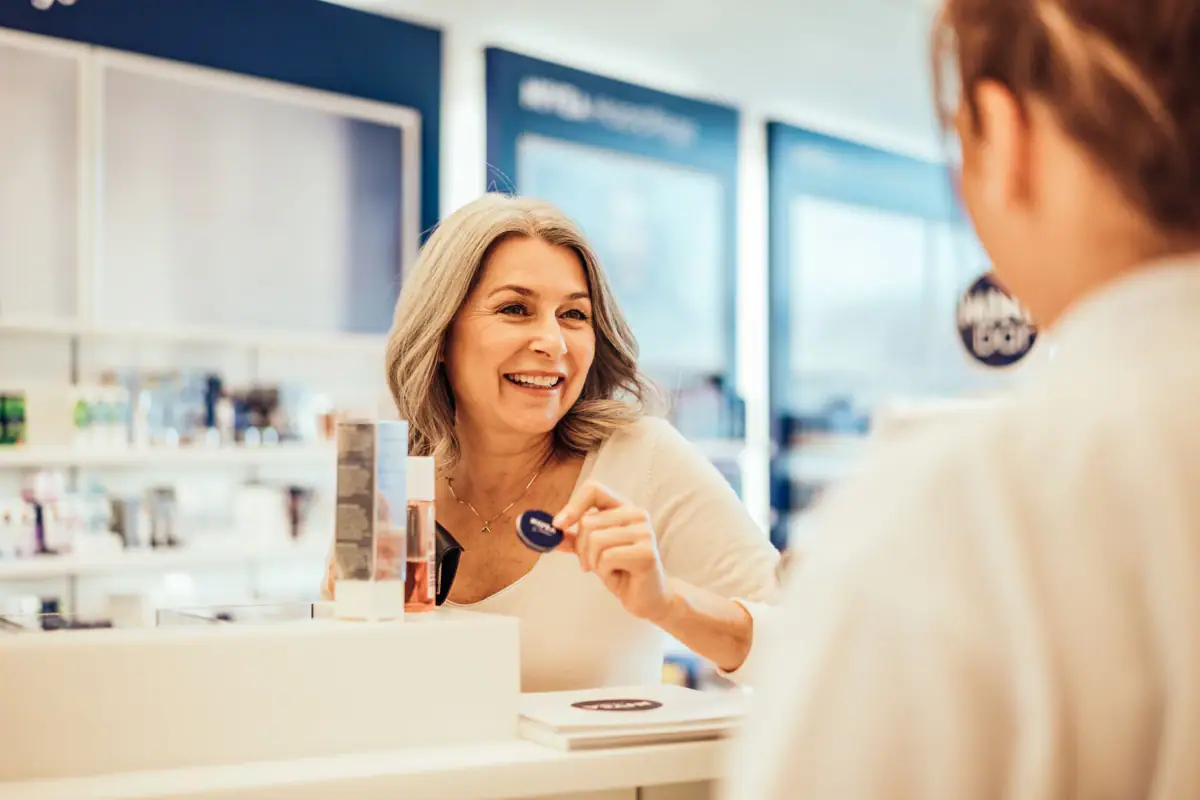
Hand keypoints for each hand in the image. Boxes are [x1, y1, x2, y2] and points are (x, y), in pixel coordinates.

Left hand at [554, 480, 673, 621]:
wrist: (648, 597)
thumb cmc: (621, 570)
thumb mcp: (593, 551)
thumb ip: (574, 539)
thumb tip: (549, 531)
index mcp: (623, 507)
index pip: (594, 489)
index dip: (572, 505)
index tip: (559, 525)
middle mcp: (636, 514)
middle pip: (588, 521)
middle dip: (581, 548)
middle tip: (591, 563)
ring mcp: (644, 532)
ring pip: (595, 539)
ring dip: (593, 561)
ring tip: (608, 569)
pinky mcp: (646, 552)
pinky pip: (607, 557)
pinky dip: (605, 571)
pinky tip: (618, 575)